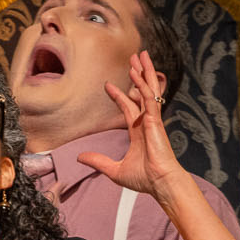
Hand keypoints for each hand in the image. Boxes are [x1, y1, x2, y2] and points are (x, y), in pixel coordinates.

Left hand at [77, 51, 188, 198]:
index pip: (129, 108)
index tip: (108, 85)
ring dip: (143, 72)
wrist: (160, 183)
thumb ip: (98, 161)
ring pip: (148, 90)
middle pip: (142, 92)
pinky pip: (149, 99)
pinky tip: (137, 75)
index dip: (119, 95)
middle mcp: (147, 122)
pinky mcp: (156, 121)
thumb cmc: (144, 179)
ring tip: (140, 56)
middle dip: (138, 75)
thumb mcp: (114, 169)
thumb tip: (79, 157)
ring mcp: (153, 120)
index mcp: (139, 131)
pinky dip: (143, 86)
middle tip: (134, 58)